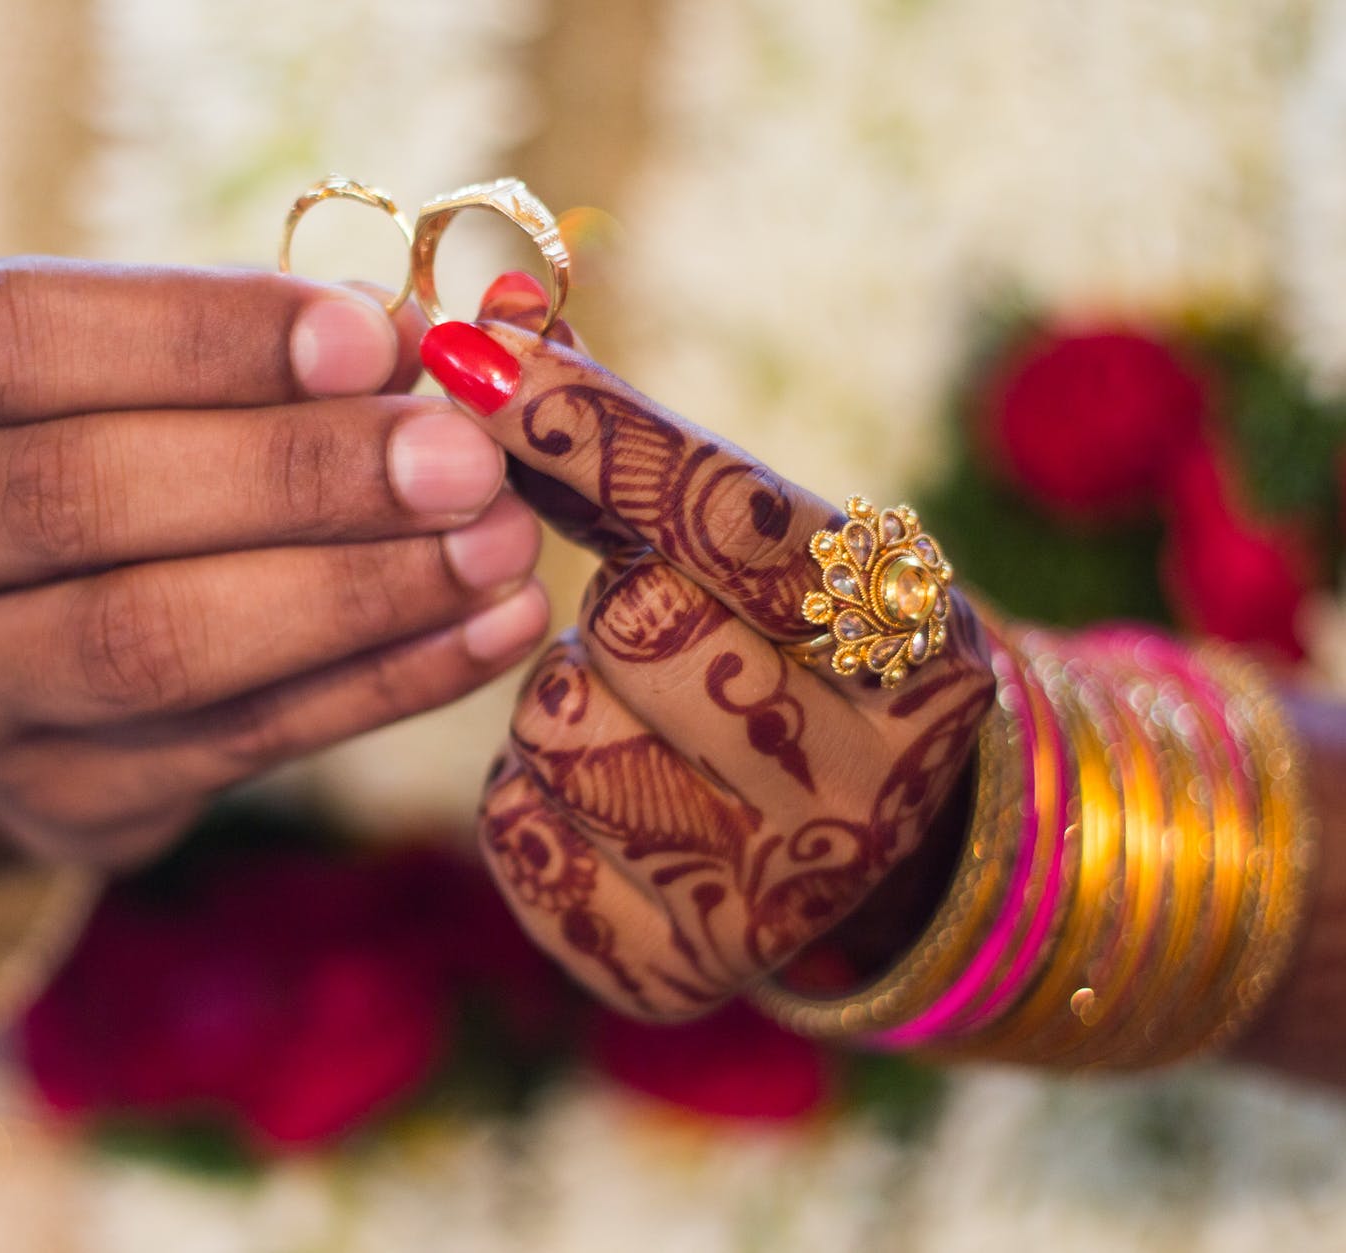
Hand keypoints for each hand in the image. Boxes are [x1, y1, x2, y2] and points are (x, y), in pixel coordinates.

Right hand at [0, 259, 550, 900]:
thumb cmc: (77, 437)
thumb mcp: (109, 355)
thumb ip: (237, 344)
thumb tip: (423, 349)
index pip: (8, 341)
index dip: (196, 336)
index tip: (372, 339)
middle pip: (74, 501)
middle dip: (294, 477)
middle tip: (461, 460)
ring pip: (145, 646)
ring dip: (349, 595)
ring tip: (495, 548)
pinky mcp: (43, 801)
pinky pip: (233, 745)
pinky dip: (378, 686)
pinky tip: (484, 633)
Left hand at [422, 280, 994, 1020]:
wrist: (861, 847)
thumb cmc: (793, 656)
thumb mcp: (763, 545)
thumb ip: (633, 441)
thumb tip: (495, 316)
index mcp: (921, 645)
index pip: (729, 511)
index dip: (594, 430)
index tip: (475, 353)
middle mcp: (875, 781)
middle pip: (635, 625)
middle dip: (614, 607)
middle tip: (660, 629)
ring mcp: (779, 893)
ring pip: (557, 729)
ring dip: (564, 703)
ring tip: (646, 719)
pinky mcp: (676, 967)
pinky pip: (520, 833)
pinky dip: (533, 798)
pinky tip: (611, 800)